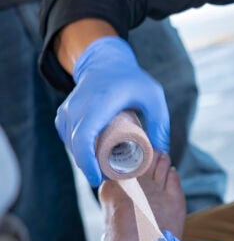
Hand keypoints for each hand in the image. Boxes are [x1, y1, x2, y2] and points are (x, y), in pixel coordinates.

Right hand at [55, 36, 169, 186]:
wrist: (107, 61)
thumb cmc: (133, 80)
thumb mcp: (153, 97)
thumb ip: (160, 124)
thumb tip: (162, 153)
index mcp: (100, 103)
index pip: (84, 137)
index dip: (88, 161)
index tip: (99, 178)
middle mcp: (78, 106)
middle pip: (75, 145)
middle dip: (89, 165)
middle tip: (108, 176)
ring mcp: (68, 109)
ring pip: (70, 142)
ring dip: (83, 157)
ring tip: (103, 166)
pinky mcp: (64, 112)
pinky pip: (67, 136)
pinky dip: (77, 148)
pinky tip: (92, 155)